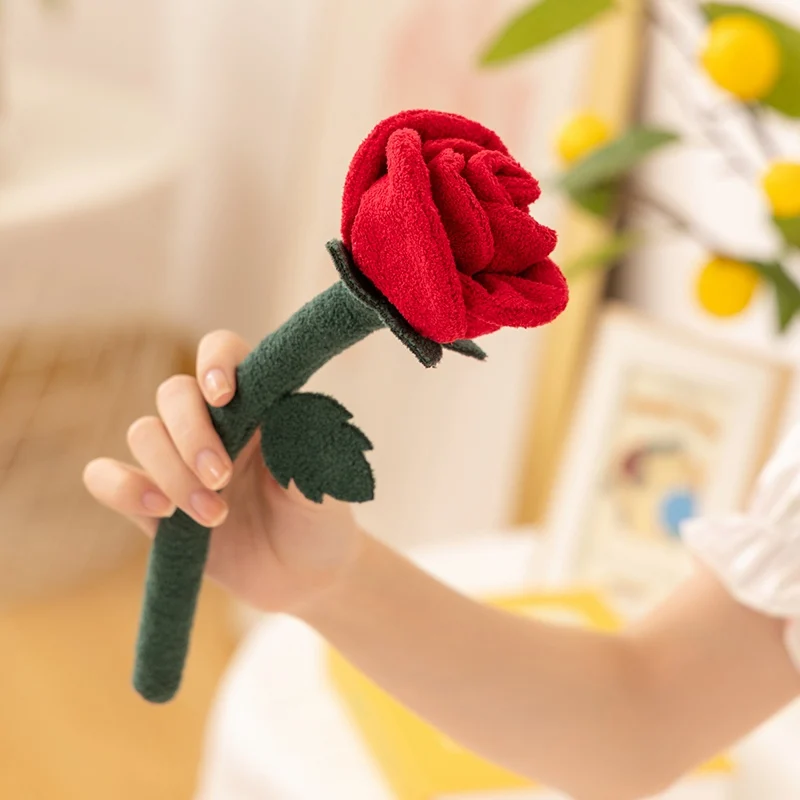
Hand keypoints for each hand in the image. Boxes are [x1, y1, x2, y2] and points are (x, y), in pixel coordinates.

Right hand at [83, 330, 364, 614]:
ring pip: (143, 433)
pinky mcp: (151, 503)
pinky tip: (160, 512)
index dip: (215, 361)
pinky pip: (105, 477)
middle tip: (221, 478)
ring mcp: (178, 460)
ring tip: (215, 516)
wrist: (303, 576)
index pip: (223, 353)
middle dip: (191, 434)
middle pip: (174, 393)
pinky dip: (122, 487)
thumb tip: (285, 421)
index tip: (223, 395)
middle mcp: (213, 424)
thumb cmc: (319, 520)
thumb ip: (307, 454)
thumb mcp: (325, 490)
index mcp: (256, 404)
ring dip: (171, 473)